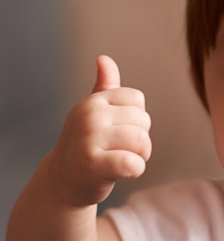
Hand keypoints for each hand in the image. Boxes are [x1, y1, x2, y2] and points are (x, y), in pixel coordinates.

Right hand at [50, 55, 151, 206]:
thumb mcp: (93, 113)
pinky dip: (135, 171)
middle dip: (140, 140)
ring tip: (119, 161)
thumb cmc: (86, 145)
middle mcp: (89, 116)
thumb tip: (103, 58)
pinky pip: (133, 164)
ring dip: (139, 156)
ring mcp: (89, 139)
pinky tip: (121, 173)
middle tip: (118, 150)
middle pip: (143, 121)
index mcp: (93, 101)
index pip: (137, 100)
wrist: (63, 181)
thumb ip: (104, 87)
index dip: (136, 119)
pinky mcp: (93, 164)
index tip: (118, 132)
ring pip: (142, 142)